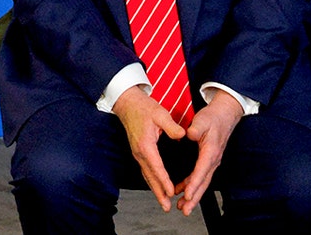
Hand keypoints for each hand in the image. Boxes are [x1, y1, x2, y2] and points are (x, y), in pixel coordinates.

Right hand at [113, 85, 186, 211]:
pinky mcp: (138, 151)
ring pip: (146, 175)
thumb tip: (182, 135)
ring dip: (155, 190)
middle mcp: (139, 152)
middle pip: (149, 176)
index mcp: (145, 144)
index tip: (171, 192)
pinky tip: (157, 187)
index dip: (164, 180)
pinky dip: (152, 181)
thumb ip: (171, 126)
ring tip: (163, 202)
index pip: (156, 166)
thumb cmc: (143, 107)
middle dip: (158, 192)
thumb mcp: (160, 114)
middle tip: (167, 206)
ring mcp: (137, 152)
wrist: (127, 103)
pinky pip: (145, 170)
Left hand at [175, 90, 242, 215]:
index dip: (194, 184)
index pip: (201, 171)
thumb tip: (188, 134)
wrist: (225, 114)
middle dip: (194, 197)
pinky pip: (200, 176)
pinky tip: (183, 191)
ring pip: (202, 182)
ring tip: (183, 206)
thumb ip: (195, 128)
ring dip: (193, 195)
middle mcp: (213, 159)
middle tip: (185, 209)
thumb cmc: (213, 118)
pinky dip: (192, 185)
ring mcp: (212, 161)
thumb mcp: (202, 120)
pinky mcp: (208, 160)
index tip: (187, 194)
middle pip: (203, 183)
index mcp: (211, 151)